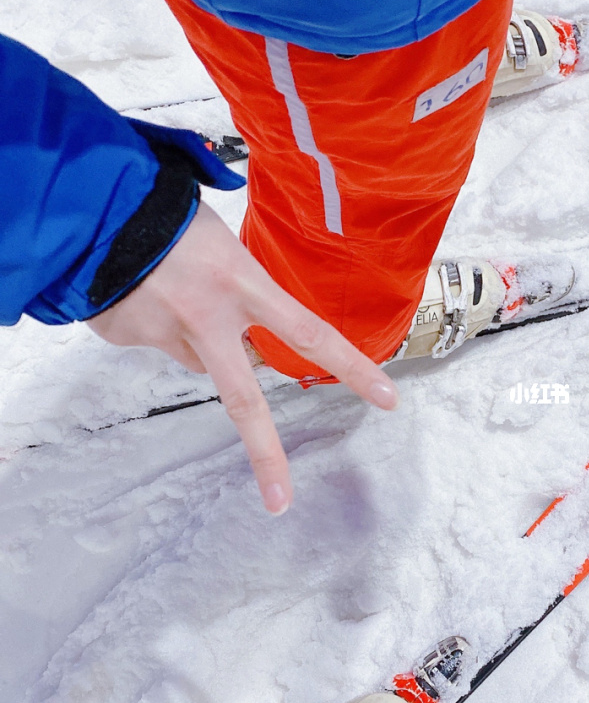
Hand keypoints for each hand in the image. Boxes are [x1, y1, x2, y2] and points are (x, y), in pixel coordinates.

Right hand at [88, 202, 396, 513]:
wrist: (86, 202)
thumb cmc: (165, 208)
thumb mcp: (222, 241)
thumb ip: (241, 292)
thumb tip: (239, 338)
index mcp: (240, 282)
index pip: (310, 333)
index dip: (352, 369)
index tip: (388, 400)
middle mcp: (205, 316)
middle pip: (243, 399)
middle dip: (266, 454)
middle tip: (281, 500)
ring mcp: (162, 331)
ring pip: (199, 359)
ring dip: (199, 339)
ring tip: (173, 287)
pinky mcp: (126, 337)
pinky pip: (154, 340)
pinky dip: (153, 322)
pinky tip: (139, 290)